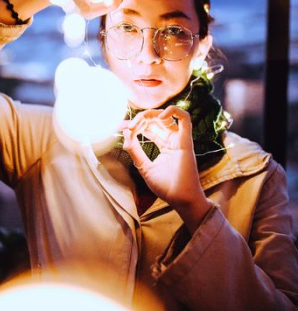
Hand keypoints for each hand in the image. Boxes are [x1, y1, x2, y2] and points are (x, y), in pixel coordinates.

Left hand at [123, 106, 211, 232]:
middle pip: (157, 119)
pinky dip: (173, 111)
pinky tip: (159, 117)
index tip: (126, 130)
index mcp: (164, 145)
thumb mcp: (144, 167)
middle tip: (130, 126)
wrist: (180, 199)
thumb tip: (126, 135)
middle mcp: (172, 140)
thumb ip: (135, 152)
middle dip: (141, 118)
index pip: (150, 128)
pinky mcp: (186, 141)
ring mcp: (180, 139)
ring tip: (140, 122)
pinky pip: (185, 118)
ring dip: (152, 114)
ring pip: (168, 115)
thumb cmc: (165, 186)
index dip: (137, 125)